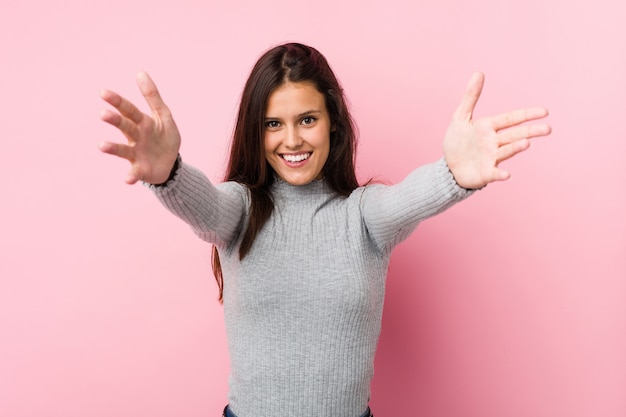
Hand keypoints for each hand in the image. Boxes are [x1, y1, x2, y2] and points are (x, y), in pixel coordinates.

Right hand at [99, 72, 180, 184]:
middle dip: (114, 120)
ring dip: (112, 147)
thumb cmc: (163, 137)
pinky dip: (130, 176)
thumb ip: (152, 96)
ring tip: (101, 146)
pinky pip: (134, 173)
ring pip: (123, 150)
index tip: (103, 92)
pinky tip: (127, 179)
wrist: (171, 163)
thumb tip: (140, 72)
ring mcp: (136, 153)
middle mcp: (135, 137)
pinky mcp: (141, 169)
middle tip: (103, 114)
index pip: (128, 110)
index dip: (118, 101)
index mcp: (142, 122)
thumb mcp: (163, 115)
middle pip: (125, 126)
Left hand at [443, 72, 551, 188]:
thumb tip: (479, 72)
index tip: (544, 111)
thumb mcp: (460, 117)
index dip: (527, 114)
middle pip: (515, 134)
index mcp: (489, 127)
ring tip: (527, 142)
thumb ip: (470, 97)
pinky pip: (494, 173)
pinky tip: (506, 174)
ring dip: (516, 147)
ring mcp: (491, 158)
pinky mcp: (485, 173)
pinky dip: (500, 173)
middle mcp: (494, 142)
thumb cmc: (456, 142)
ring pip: (507, 151)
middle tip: (547, 129)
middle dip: (531, 131)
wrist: (448, 168)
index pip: (511, 118)